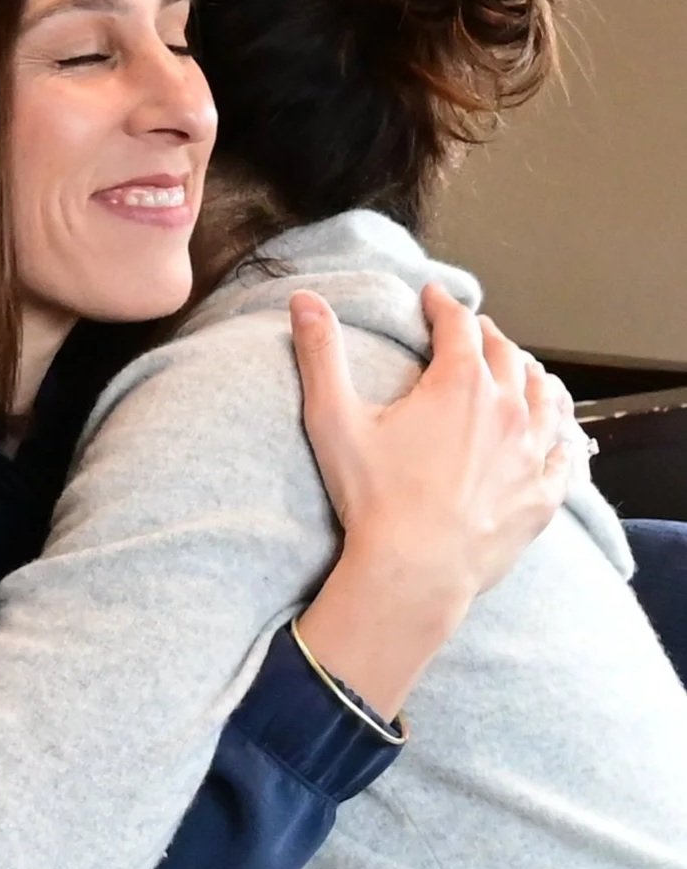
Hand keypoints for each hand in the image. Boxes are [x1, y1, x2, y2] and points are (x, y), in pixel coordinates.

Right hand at [286, 283, 572, 716]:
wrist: (416, 571)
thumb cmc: (373, 497)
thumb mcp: (334, 419)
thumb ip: (320, 354)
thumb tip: (305, 299)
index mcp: (461, 383)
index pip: (458, 325)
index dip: (443, 305)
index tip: (432, 298)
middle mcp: (506, 409)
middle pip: (506, 355)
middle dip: (487, 335)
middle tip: (473, 329)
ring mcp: (531, 453)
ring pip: (543, 397)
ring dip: (530, 375)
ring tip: (520, 369)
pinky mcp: (542, 495)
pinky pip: (563, 454)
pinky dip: (559, 434)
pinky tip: (554, 434)